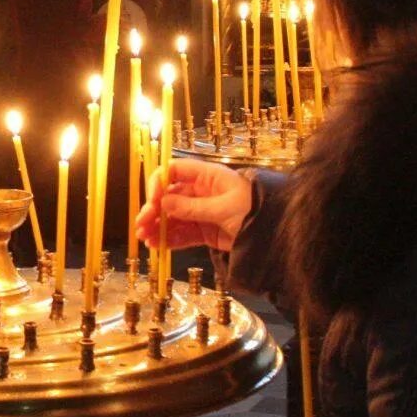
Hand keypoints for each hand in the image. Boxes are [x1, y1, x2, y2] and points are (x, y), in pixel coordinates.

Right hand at [134, 158, 252, 252]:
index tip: (153, 201)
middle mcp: (200, 192)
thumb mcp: (224, 208)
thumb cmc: (253, 210)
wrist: (275, 234)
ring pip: (173, 217)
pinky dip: (169, 239)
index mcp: (206, 177)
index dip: (159, 183)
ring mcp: (201, 212)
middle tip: (141, 225)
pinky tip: (156, 245)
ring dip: (157, 227)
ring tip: (144, 239)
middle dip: (153, 210)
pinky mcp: (205, 231)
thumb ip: (193, 207)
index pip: (174, 171)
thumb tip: (164, 203)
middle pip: (169, 196)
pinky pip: (182, 233)